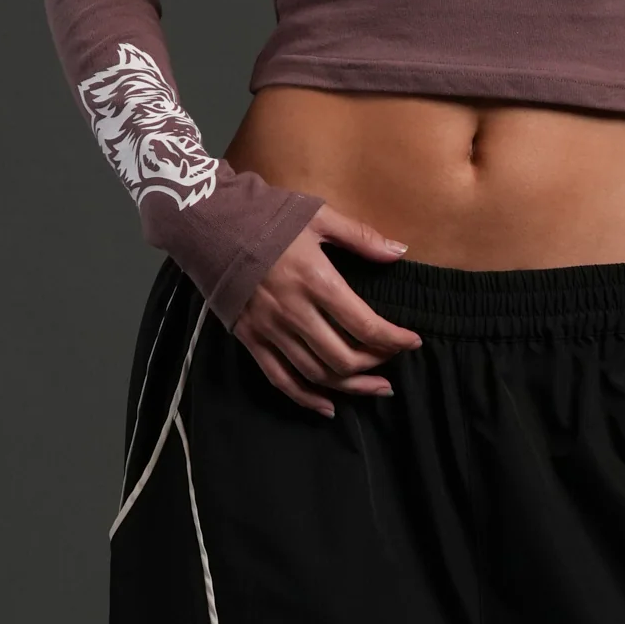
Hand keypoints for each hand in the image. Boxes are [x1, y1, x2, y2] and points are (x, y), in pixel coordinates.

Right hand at [233, 207, 423, 416]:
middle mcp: (294, 312)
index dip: (394, 339)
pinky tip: (328, 407)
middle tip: (393, 362)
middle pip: (343, 358)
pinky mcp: (250, 339)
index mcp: (316, 280)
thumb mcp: (319, 216)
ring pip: (316, 374)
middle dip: (375, 365)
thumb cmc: (269, 216)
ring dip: (350, 387)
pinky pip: (280, 379)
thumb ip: (361, 237)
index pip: (364, 324)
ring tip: (375, 388)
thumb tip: (400, 252)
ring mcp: (270, 330)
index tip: (412, 341)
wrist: (212, 224)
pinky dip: (306, 398)